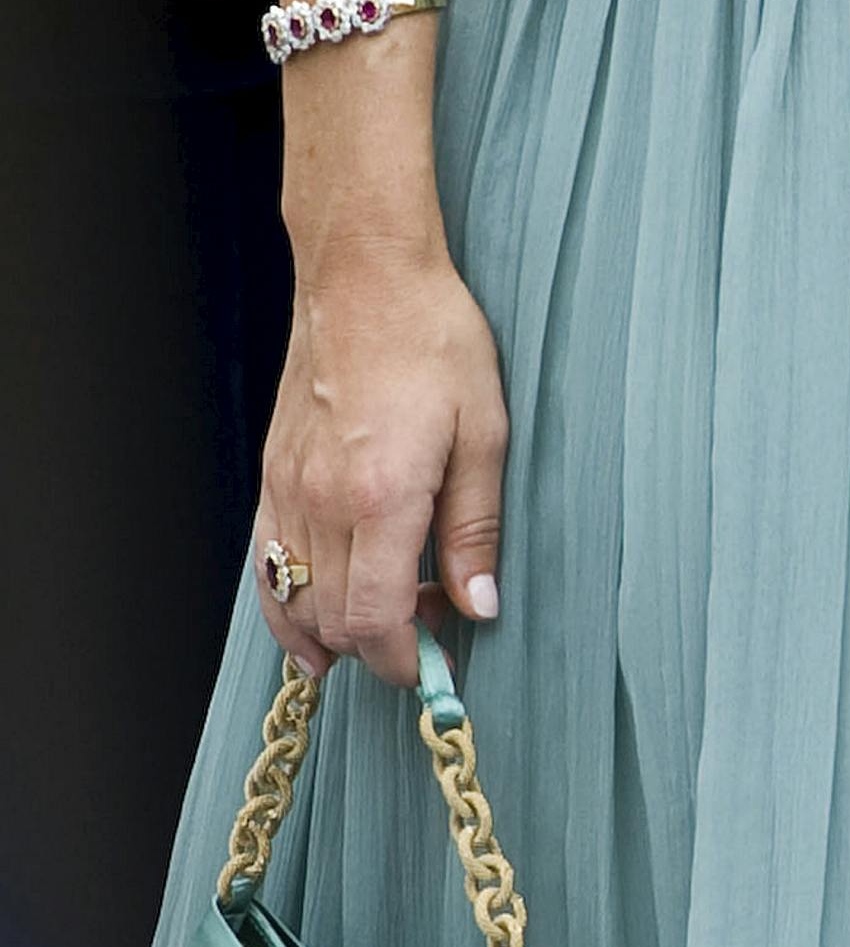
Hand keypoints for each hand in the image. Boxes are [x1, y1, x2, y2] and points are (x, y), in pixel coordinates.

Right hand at [259, 227, 509, 683]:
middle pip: (332, 622)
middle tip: (434, 626)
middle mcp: (321, 501)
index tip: (438, 667)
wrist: (364, 278)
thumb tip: (478, 606)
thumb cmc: (433, 341)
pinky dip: (288, 602)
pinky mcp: (271, 475)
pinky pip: (266, 563)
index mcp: (381, 496)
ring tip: (383, 632)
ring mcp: (286, 489)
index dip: (404, 662)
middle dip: (381, 647)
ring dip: (334, 632)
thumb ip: (476, 530)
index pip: (376, 620)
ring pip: (291, 601)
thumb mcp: (485, 433)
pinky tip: (318, 617)